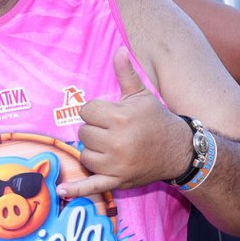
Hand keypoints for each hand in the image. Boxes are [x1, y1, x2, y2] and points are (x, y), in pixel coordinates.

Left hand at [57, 48, 189, 199]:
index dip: (96, 112)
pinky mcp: (116, 181)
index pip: (86, 111)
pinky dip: (76, 190)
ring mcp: (116, 164)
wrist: (178, 150)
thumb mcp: (141, 95)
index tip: (110, 114)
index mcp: (120, 118)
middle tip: (114, 131)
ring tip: (113, 146)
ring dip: (93, 151)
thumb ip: (126, 74)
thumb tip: (119, 49)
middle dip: (95, 131)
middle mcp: (116, 142)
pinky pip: (91, 186)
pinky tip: (60, 191)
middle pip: (83, 133)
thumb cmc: (156, 119)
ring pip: (84, 155)